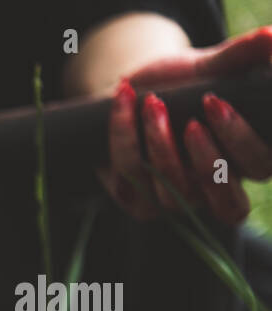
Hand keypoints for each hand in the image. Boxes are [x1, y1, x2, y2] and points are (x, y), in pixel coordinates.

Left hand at [101, 27, 271, 224]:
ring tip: (152, 101)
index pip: (260, 166)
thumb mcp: (215, 68)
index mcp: (248, 162)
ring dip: (159, 140)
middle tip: (192, 120)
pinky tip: (125, 100)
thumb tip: (271, 37)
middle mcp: (215, 193)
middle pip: (225, 202)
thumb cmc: (187, 84)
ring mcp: (175, 202)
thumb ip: (244, 55)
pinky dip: (124, 134)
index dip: (239, 139)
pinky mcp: (136, 201)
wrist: (136, 93)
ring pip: (172, 187)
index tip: (215, 102)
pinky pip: (130, 174)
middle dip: (206, 157)